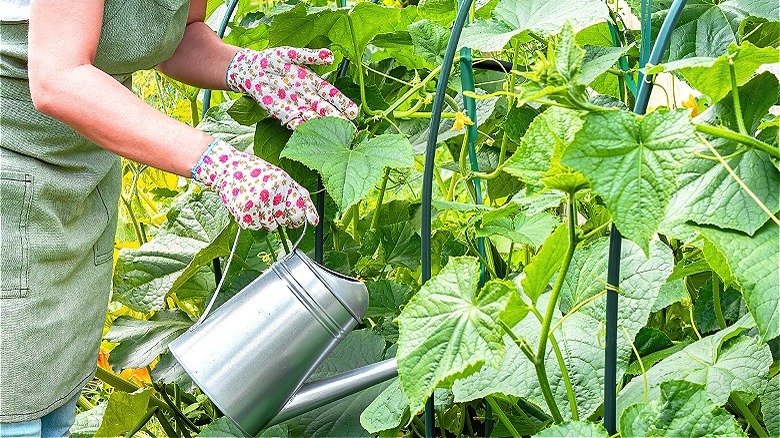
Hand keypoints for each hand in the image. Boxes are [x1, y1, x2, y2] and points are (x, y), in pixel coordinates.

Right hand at [193, 139, 317, 229]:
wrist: (227, 168)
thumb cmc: (258, 174)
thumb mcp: (282, 178)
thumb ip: (300, 196)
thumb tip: (314, 220)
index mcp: (284, 182)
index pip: (299, 209)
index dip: (297, 217)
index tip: (294, 220)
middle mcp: (272, 192)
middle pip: (285, 220)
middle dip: (281, 217)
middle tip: (270, 205)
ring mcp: (257, 201)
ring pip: (271, 226)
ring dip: (265, 219)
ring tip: (257, 202)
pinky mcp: (244, 210)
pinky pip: (255, 227)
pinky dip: (252, 220)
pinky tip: (248, 206)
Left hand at [226, 47, 357, 129]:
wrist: (251, 70)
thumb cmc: (272, 59)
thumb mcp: (291, 54)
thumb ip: (310, 56)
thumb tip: (331, 56)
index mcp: (313, 82)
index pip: (331, 94)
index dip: (342, 103)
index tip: (354, 112)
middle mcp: (308, 96)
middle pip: (325, 109)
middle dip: (338, 119)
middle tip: (351, 130)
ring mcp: (296, 106)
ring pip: (313, 118)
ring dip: (323, 126)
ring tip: (334, 135)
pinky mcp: (283, 113)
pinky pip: (295, 123)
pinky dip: (303, 128)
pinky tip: (312, 135)